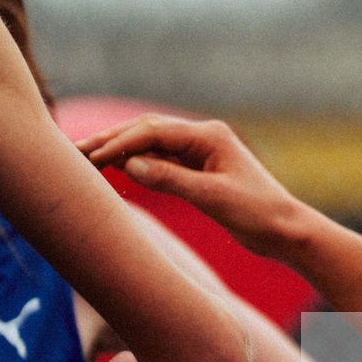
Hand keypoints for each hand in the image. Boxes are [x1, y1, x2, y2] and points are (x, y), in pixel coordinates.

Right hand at [77, 114, 296, 256]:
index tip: (92, 156)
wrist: (284, 229)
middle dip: (114, 139)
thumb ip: (171, 179)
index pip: (154, 131)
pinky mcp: (200, 170)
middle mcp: (204, 138)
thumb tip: (130, 165)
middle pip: (149, 131)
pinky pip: (162, 162)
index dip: (121, 142)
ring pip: (153, 145)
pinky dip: (139, 164)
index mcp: (209, 136)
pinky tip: (117, 170)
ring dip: (123, 151)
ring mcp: (202, 153)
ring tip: (88, 158)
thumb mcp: (212, 197)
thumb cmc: (256, 212)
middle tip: (77, 150)